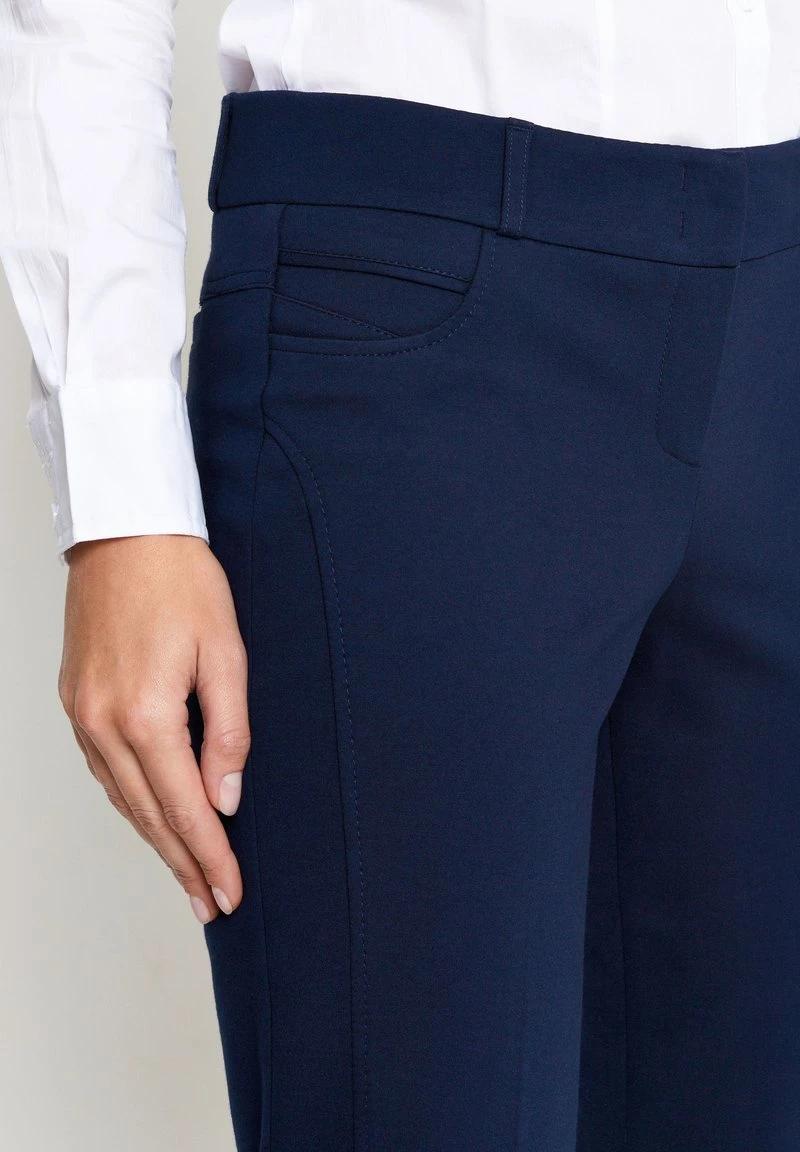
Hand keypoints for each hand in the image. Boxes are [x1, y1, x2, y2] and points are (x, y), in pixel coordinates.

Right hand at [59, 535, 249, 924]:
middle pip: (149, 815)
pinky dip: (132, 802)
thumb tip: (226, 796)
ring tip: (188, 875)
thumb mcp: (227, 651)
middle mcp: (104, 724)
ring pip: (123, 799)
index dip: (211, 856)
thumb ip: (230, 729)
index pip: (185, 808)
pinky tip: (152, 818)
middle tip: (212, 905)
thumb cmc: (182, 580)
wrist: (125, 531)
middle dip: (185, 865)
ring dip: (157, 840)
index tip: (231, 893)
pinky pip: (105, 770)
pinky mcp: (76, 702)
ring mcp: (83, 715)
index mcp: (146, 714)